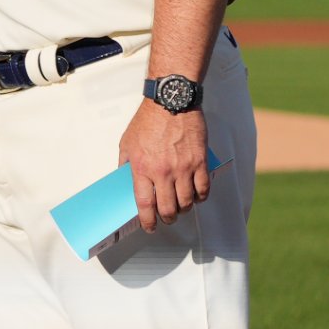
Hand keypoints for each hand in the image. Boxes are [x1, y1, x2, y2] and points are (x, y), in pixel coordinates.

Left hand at [117, 100, 210, 233]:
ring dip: (183, 209)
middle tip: (166, 218)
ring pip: (186, 202)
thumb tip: (124, 182)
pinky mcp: (200, 161)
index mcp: (142, 168)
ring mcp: (183, 168)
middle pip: (168, 208)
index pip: (145, 205)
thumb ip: (125, 164)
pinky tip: (196, 196)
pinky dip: (200, 197)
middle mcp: (163, 171)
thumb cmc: (147, 121)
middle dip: (167, 219)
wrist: (171, 101)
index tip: (150, 226)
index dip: (148, 221)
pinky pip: (203, 189)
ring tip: (180, 207)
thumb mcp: (127, 143)